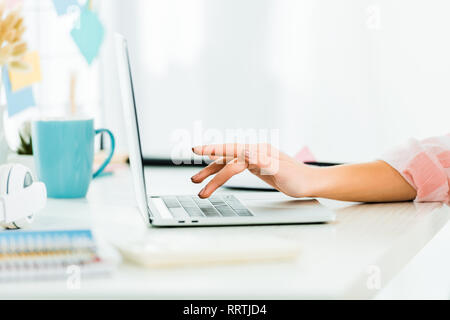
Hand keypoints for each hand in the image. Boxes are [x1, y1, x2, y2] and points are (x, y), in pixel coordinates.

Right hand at [191, 143, 311, 198]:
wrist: (311, 183)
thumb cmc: (299, 179)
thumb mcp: (282, 171)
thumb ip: (262, 161)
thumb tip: (244, 150)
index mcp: (259, 151)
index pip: (232, 151)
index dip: (213, 151)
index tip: (197, 151)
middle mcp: (255, 152)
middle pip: (226, 158)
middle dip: (208, 168)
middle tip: (193, 178)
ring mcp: (255, 159)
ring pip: (228, 164)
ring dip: (212, 172)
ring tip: (197, 181)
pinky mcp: (256, 167)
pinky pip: (234, 167)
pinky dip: (223, 171)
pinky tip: (216, 174)